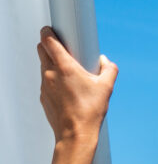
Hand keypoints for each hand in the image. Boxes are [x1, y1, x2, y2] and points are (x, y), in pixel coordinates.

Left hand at [37, 25, 117, 143]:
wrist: (76, 134)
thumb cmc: (90, 111)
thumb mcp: (106, 88)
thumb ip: (109, 70)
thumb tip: (107, 62)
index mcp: (65, 67)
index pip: (48, 40)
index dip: (48, 31)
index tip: (51, 29)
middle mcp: (50, 73)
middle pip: (41, 49)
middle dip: (49, 45)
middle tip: (62, 49)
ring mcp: (44, 85)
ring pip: (43, 66)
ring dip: (52, 64)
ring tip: (68, 72)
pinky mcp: (43, 96)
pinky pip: (46, 82)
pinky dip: (53, 81)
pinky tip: (67, 90)